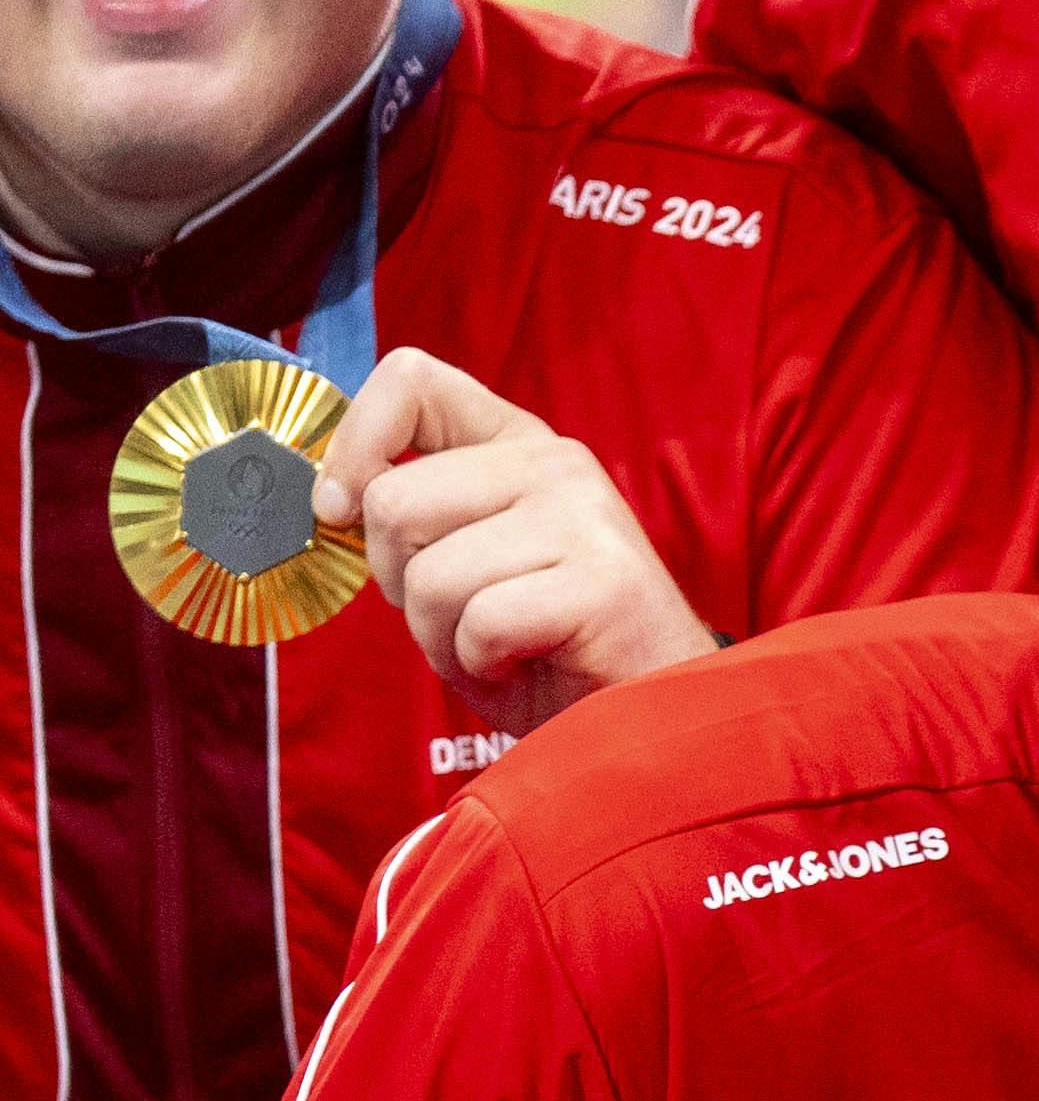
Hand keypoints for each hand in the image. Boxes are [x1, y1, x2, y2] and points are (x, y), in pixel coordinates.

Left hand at [311, 349, 714, 737]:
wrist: (645, 719)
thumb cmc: (547, 650)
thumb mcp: (467, 561)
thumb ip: (414, 516)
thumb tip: (331, 499)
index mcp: (521, 447)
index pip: (413, 381)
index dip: (354, 445)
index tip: (344, 510)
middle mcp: (557, 466)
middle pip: (395, 501)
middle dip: (399, 582)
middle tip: (457, 616)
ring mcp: (586, 519)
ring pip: (431, 574)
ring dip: (443, 638)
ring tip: (496, 651)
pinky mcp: (604, 582)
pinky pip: (482, 622)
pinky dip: (484, 666)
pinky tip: (525, 668)